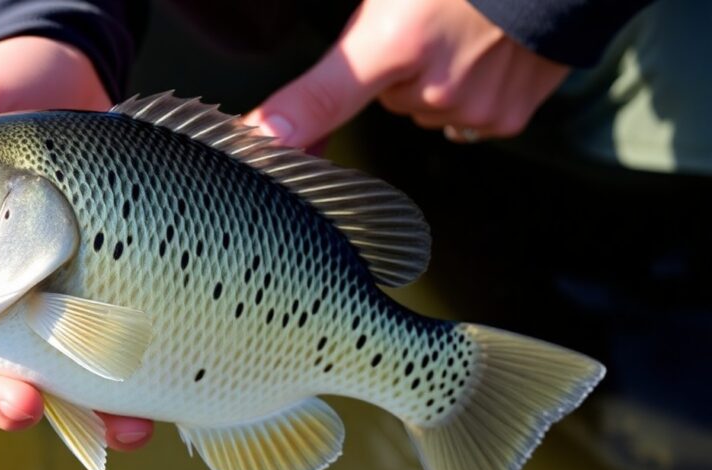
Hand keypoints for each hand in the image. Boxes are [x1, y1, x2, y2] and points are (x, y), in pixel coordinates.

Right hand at [0, 37, 151, 449]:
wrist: (58, 83)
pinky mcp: (124, 301)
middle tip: (18, 405)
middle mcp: (14, 300)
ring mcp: (72, 304)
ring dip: (87, 416)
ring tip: (114, 432)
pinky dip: (136, 400)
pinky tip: (144, 419)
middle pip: (3, 371)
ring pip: (73, 381)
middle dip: (7, 398)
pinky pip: (130, 359)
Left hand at [244, 0, 569, 146]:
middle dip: (399, 70)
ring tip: (463, 35)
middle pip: (387, 99)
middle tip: (428, 27)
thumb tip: (303, 86)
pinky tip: (489, 58)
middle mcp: (431, 85)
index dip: (288, 125)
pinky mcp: (506, 119)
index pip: (327, 95)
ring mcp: (470, 108)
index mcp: (396, 40)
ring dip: (436, 83)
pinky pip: (463, 121)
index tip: (260, 145)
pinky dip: (471, 96)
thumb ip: (351, 47)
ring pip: (424, 109)